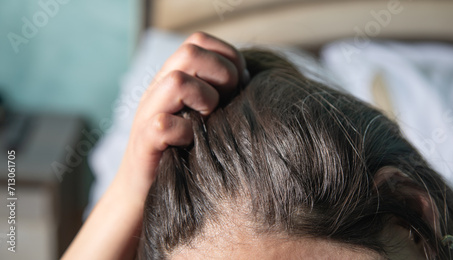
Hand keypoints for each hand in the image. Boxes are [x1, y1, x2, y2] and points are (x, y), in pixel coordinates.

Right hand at [117, 32, 247, 195]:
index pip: (198, 41)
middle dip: (221, 72)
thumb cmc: (183, 154)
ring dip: (204, 98)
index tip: (239, 81)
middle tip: (228, 99)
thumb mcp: (203, 117)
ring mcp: (148, 114)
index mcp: (172, 79)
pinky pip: (164, 125)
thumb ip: (220, 95)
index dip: (226, 54)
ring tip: (209, 119)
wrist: (142, 194)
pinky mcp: (144, 142)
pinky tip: (192, 143)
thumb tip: (249, 80)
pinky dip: (185, 133)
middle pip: (189, 52)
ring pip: (176, 81)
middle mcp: (158, 90)